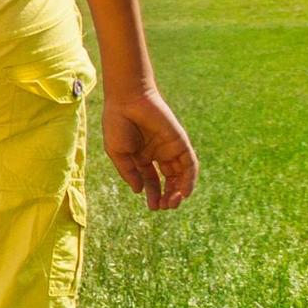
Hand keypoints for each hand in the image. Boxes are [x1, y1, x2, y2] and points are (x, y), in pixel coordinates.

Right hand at [104, 81, 197, 209]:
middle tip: (163, 206)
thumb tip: (139, 190)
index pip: (152, 181)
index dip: (153, 195)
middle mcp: (159, 154)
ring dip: (179, 191)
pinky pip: (190, 164)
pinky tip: (183, 191)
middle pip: (169, 181)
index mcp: (143, 157)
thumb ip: (129, 172)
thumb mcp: (118, 153)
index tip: (152, 207)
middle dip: (167, 196)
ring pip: (181, 175)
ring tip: (172, 202)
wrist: (128, 100)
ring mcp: (170, 149)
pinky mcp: (180, 142)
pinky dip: (189, 179)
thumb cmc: (117, 123)